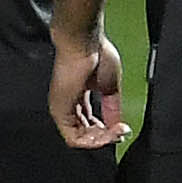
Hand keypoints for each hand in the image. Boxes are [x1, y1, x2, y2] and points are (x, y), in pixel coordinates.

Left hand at [49, 24, 127, 150]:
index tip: (122, 128)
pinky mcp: (59, 111)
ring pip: (79, 140)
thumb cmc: (97, 54)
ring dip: (102, 140)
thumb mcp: (110, 88)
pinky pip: (73, 138)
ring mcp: (61, 109)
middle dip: (106, 137)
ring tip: (116, 131)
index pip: (89, 124)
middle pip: (85, 134)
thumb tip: (118, 126)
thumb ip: (112, 109)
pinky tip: (107, 132)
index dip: (107, 131)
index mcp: (77, 98)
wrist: (85, 42)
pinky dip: (93, 140)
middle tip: (121, 132)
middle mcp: (67, 105)